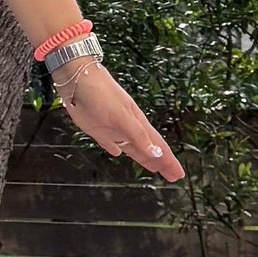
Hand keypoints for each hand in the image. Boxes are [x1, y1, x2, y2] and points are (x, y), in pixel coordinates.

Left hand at [51, 58, 184, 180]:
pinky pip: (109, 143)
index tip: (178, 174)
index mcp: (137, 124)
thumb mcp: (122, 116)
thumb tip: (156, 153)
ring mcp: (112, 128)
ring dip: (143, 158)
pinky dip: (113, 149)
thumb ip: (138, 136)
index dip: (168, 161)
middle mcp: (128, 128)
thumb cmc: (103, 94)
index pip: (158, 147)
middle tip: (172, 177)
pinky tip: (116, 153)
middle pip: (148, 150)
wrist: (78, 79)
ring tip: (152, 168)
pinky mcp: (96, 128)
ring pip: (132, 148)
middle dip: (161, 163)